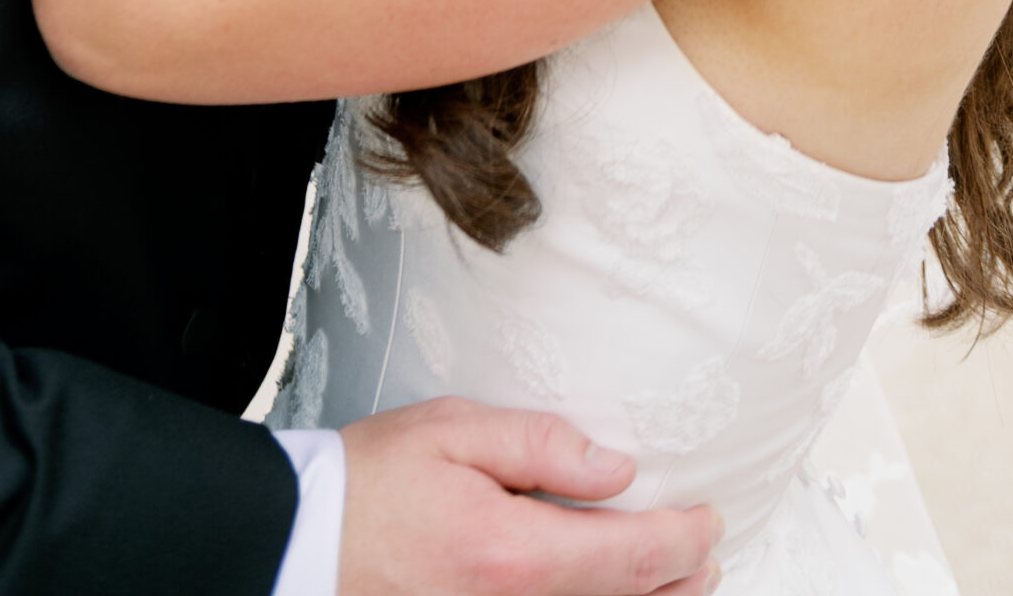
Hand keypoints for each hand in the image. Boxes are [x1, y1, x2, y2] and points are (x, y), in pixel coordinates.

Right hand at [337, 401, 722, 595]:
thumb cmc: (372, 483)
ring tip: (679, 582)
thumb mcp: (452, 432)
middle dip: (680, 581)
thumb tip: (616, 467)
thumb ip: (540, 445)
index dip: (683, 540)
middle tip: (706, 552)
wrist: (303, 546)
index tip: (709, 519)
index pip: (631, 556)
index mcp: (516, 554)